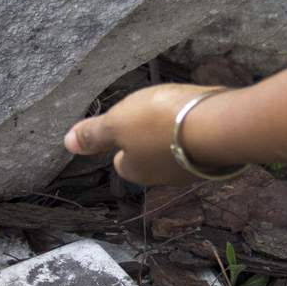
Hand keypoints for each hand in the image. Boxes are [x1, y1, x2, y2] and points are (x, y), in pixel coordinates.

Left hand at [64, 84, 231, 185]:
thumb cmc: (160, 123)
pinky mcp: (219, 157)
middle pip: (150, 157)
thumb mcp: (116, 123)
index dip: (121, 143)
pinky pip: (201, 142)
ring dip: (177, 131)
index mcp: (136, 171)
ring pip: (177, 150)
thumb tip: (67, 143)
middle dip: (151, 137)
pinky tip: (202, 112)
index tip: (126, 125)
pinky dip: (199, 128)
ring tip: (178, 108)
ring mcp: (194, 169)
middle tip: (154, 112)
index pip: (123, 163)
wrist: (219, 125)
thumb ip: (94, 133)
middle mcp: (164, 177)